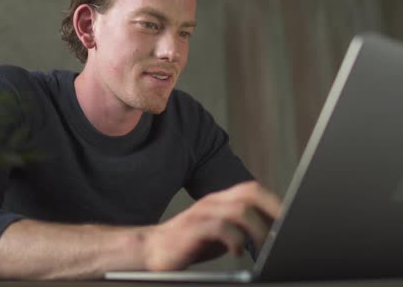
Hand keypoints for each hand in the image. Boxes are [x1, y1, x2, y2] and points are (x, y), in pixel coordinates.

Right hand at [143, 181, 281, 270]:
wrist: (153, 249)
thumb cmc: (189, 243)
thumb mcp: (221, 234)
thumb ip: (242, 229)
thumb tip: (273, 235)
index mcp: (220, 200)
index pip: (253, 190)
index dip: (274, 203)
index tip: (290, 222)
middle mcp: (212, 201)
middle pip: (250, 192)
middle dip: (273, 210)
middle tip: (283, 231)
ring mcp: (202, 213)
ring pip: (240, 210)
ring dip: (257, 230)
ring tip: (261, 247)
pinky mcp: (193, 229)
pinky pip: (221, 228)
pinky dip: (236, 241)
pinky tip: (237, 252)